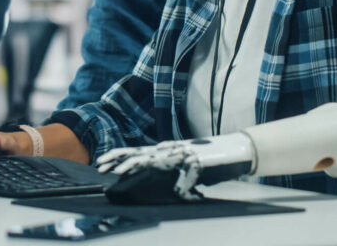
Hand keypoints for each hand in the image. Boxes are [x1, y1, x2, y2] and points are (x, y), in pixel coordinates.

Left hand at [97, 133, 255, 200]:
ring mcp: (181, 153)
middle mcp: (171, 150)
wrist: (235, 150)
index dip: (120, 157)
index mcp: (167, 152)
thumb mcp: (188, 170)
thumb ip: (175, 176)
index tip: (103, 162)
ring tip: (118, 171)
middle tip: (100, 164)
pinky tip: (152, 165)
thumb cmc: (210, 162)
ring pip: (152, 157)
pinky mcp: (193, 159)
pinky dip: (163, 166)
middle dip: (118, 159)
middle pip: (139, 152)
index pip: (138, 153)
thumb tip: (168, 185)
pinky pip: (178, 165)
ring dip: (134, 164)